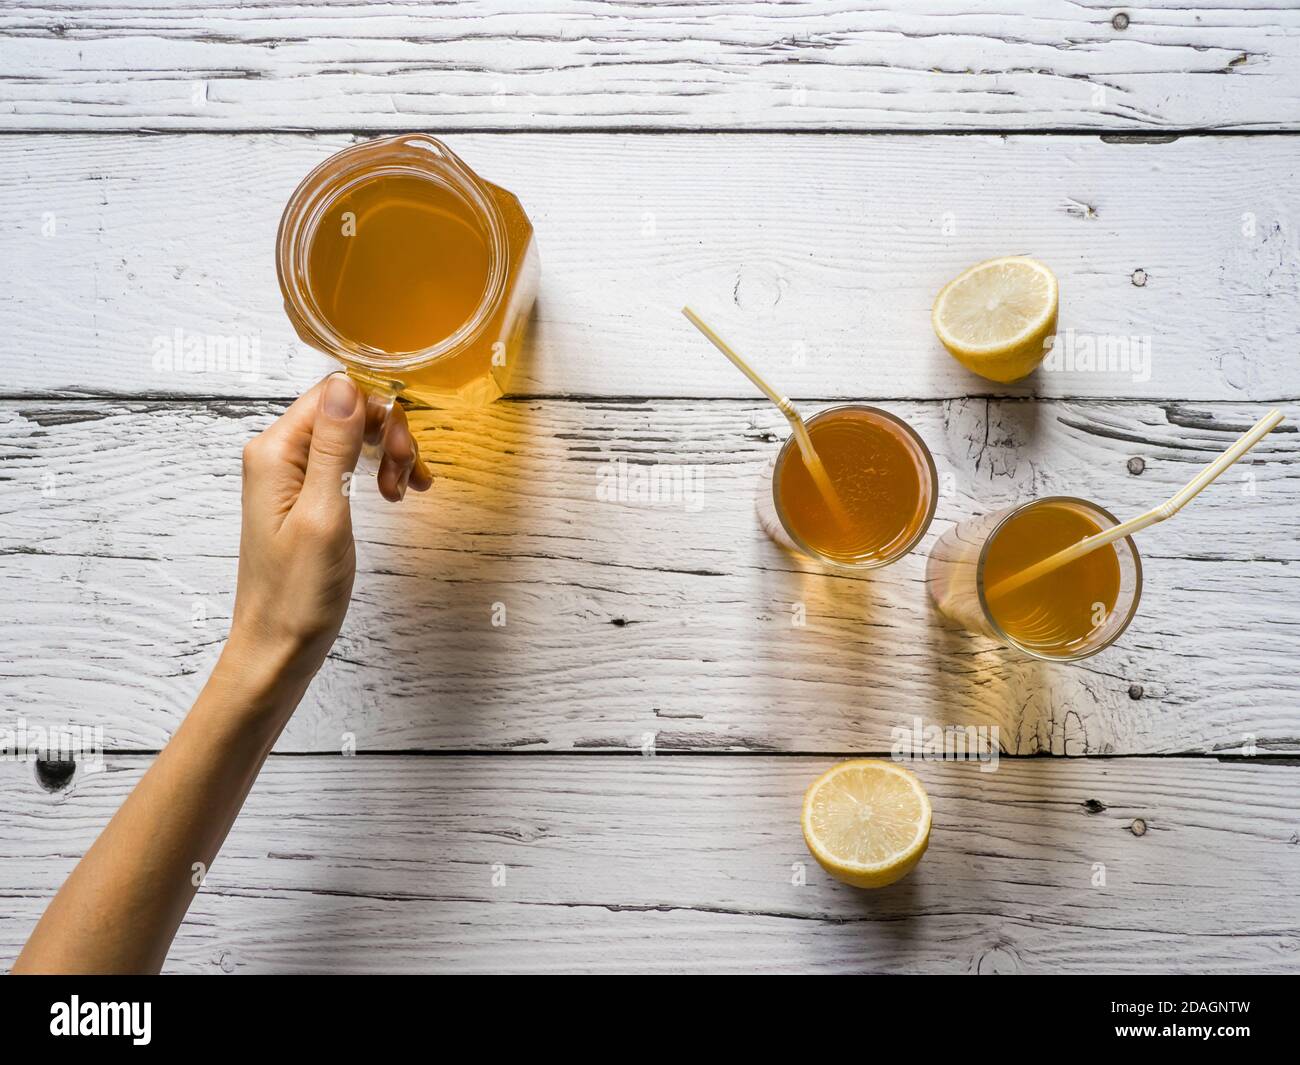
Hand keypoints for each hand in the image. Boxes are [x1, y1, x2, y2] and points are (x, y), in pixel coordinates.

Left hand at [227, 374, 431, 691]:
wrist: (278, 648)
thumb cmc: (298, 594)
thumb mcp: (325, 514)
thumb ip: (334, 447)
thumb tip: (346, 384)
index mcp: (275, 452)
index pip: (333, 394)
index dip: (378, 411)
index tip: (401, 452)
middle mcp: (278, 456)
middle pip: (346, 411)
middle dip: (387, 434)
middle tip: (408, 477)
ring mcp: (290, 477)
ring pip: (351, 437)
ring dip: (387, 454)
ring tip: (404, 491)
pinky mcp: (304, 498)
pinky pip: (346, 464)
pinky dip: (376, 473)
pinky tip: (393, 494)